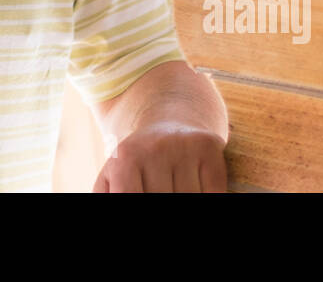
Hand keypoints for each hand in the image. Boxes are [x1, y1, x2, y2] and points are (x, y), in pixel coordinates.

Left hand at [91, 121, 226, 191]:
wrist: (168, 117)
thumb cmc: (138, 160)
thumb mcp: (112, 176)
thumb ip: (108, 194)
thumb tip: (110, 199)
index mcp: (125, 158)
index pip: (130, 196)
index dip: (139, 205)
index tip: (144, 197)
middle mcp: (154, 148)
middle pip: (164, 199)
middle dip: (164, 199)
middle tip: (161, 186)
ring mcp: (183, 146)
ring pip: (192, 198)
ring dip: (186, 197)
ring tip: (175, 183)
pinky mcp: (209, 146)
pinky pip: (214, 192)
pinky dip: (208, 194)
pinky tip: (197, 184)